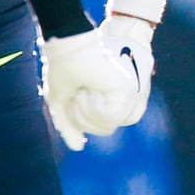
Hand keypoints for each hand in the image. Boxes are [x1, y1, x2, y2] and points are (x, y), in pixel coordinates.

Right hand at [40, 28, 138, 150]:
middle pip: (105, 129)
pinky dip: (93, 108)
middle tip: (79, 92)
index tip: (75, 99)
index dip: (83, 120)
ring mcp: (131, 95)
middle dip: (83, 116)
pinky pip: (111, 118)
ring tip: (84, 90)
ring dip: (86, 111)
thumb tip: (78, 147)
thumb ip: (70, 124)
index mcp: (115, 100)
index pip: (103, 127)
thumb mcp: (62, 101)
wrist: (70, 46)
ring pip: (108, 126)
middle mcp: (127, 99)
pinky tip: (90, 91)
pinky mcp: (129, 92)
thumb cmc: (65, 69)